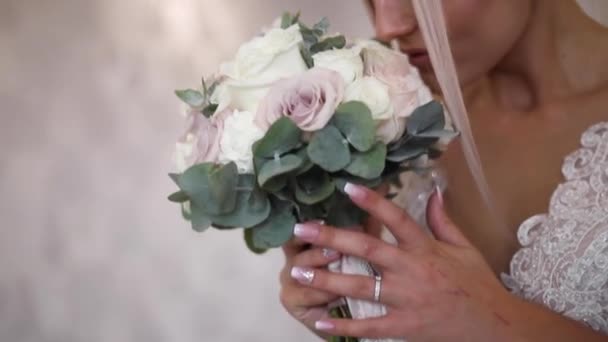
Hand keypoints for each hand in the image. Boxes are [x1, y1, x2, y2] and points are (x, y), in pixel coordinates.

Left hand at [288, 183, 519, 340]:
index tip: (347, 188)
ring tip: (298, 273)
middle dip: (332, 239)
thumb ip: (442, 220)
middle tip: (302, 230)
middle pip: (367, 250)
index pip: (396, 219)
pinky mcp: (404, 327)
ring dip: (326, 280)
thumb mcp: (464, 247)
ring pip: (360, 287)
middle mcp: (411, 270)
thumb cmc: (477, 283)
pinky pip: (369, 327)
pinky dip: (343, 326)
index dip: (373, 202)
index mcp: (425, 248)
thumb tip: (432, 191)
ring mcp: (406, 300)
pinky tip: (319, 320)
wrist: (494, 325)